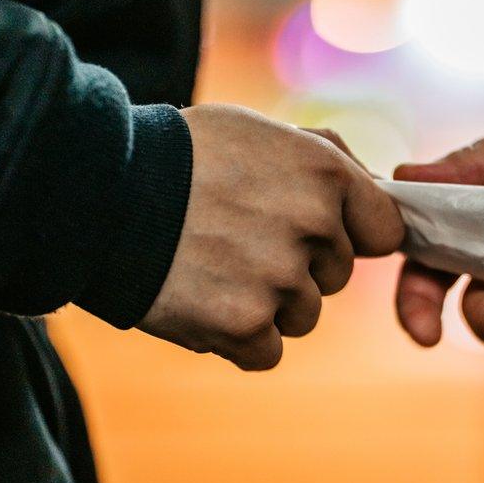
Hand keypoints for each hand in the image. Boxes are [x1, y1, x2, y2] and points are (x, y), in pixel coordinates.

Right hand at [139, 104, 403, 369]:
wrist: (98, 192)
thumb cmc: (183, 155)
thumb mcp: (261, 131)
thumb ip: (327, 159)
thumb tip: (377, 193)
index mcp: (325, 176)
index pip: (385, 230)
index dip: (354, 234)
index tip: (320, 233)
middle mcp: (312, 227)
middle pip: (335, 276)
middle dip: (299, 264)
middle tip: (240, 239)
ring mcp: (279, 280)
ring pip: (302, 315)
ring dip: (268, 302)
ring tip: (214, 266)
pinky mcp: (243, 325)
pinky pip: (267, 351)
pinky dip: (238, 337)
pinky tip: (203, 301)